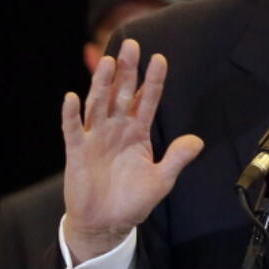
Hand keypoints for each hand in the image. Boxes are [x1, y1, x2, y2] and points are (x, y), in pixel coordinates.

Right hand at [61, 39, 203, 263]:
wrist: (107, 223)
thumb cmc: (133, 200)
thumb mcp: (162, 179)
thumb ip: (177, 158)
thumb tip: (197, 141)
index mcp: (138, 133)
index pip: (147, 100)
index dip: (153, 81)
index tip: (160, 59)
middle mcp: (116, 130)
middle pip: (122, 94)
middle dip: (128, 70)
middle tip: (133, 45)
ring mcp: (96, 138)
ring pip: (99, 104)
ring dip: (103, 84)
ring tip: (109, 62)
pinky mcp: (77, 152)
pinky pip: (73, 130)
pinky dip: (71, 115)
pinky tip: (72, 97)